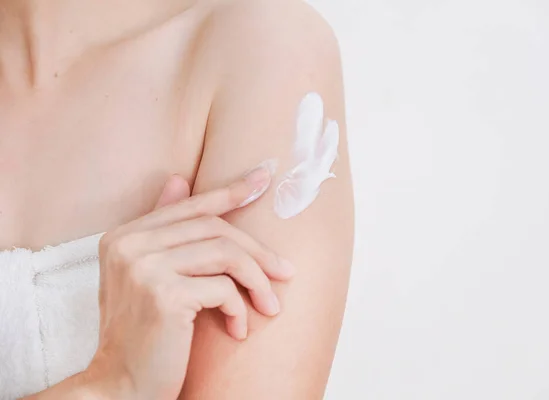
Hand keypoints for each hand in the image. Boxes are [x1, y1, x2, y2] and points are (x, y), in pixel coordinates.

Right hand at [84, 162, 293, 399]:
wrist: (120, 387)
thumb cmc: (141, 335)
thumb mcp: (146, 278)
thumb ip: (162, 231)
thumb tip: (178, 178)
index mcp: (124, 237)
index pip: (190, 206)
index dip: (230, 191)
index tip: (263, 180)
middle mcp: (129, 246)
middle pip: (215, 228)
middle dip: (257, 251)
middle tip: (285, 272)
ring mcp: (144, 268)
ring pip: (226, 254)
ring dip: (257, 281)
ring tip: (270, 306)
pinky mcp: (164, 295)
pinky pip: (224, 289)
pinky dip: (240, 309)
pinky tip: (239, 330)